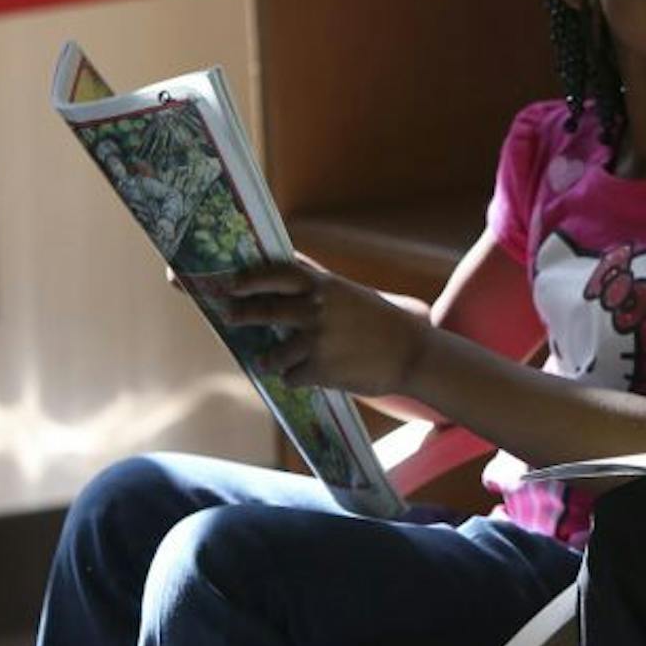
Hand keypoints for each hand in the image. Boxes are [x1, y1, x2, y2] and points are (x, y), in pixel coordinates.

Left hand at [217, 261, 428, 397]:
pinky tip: (315, 376)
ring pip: (274, 354)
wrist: (414, 355)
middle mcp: (316, 309)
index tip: (231, 284)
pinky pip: (291, 377)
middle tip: (232, 317)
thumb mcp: (352, 295)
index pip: (276, 274)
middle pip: (264, 311)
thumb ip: (318, 284)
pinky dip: (298, 379)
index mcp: (325, 287)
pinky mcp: (318, 369)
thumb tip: (287, 266)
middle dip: (242, 315)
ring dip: (273, 360)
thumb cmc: (383, 323)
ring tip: (278, 362)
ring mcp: (316, 340)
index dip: (250, 279)